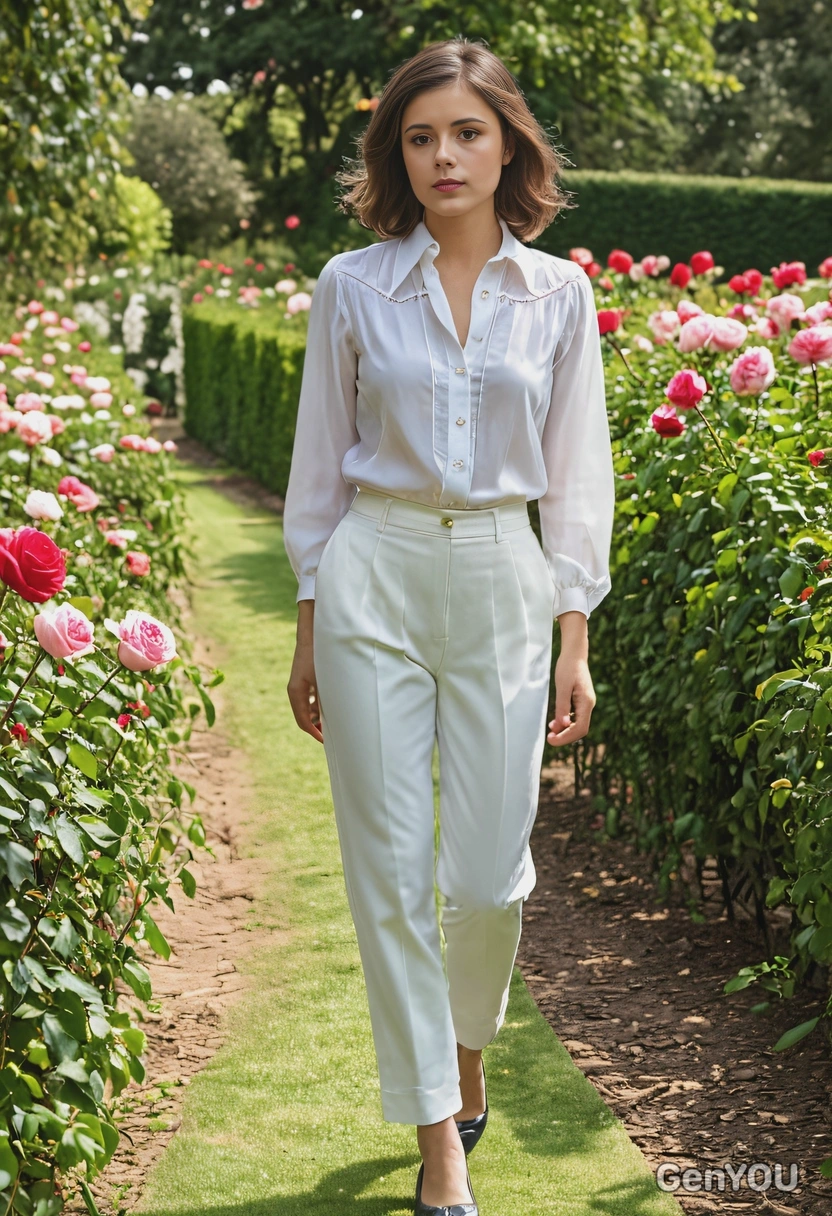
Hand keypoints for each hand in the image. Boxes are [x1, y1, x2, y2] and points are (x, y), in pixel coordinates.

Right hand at [286, 600, 323, 743]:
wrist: (314, 634)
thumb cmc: (320, 656)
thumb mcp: (326, 680)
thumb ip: (328, 699)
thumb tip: (334, 718)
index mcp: (296, 693)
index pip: (303, 722)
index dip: (315, 734)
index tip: (327, 742)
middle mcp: (296, 691)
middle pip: (305, 717)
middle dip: (319, 727)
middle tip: (335, 736)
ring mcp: (300, 685)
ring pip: (308, 708)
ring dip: (320, 717)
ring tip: (337, 723)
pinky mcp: (306, 679)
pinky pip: (311, 699)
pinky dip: (320, 706)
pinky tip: (333, 707)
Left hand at [547, 611, 594, 745]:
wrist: (574, 653)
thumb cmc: (567, 667)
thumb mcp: (562, 686)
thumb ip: (562, 706)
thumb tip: (562, 725)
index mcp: (586, 702)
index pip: (580, 729)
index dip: (566, 737)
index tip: (551, 739)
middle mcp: (589, 704)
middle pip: (580, 729)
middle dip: (565, 736)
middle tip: (549, 738)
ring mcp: (586, 703)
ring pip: (578, 724)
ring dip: (565, 730)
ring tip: (550, 730)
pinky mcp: (581, 700)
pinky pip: (576, 717)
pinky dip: (566, 722)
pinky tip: (556, 722)